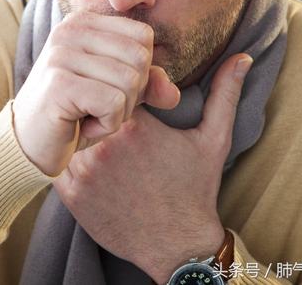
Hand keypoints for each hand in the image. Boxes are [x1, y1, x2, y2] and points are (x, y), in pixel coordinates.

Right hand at [13, 11, 180, 175]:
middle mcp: (70, 29)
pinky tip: (80, 126)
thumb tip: (173, 94)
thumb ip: (148, 85)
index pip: (143, 37)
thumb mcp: (117, 95)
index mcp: (84, 22)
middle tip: (98, 108)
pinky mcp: (59, 84)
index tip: (106, 89)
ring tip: (87, 116)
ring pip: (130, 82)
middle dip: (131, 95)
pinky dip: (105, 126)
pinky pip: (114, 104)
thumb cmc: (74, 115)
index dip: (139, 72)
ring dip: (117, 113)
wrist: (27, 145)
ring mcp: (61, 54)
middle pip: (140, 58)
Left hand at [53, 53, 252, 283]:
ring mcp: (83, 170)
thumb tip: (243, 57)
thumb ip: (225, 93)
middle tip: (110, 116)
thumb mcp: (214, 138)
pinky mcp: (70, 193)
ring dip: (79, 128)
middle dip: (98, 106)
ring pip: (69, 130)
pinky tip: (87, 159)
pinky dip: (67, 155)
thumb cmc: (195, 189)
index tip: (132, 101)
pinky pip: (57, 160)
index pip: (113, 84)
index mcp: (136, 124)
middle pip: (88, 104)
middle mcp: (104, 144)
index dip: (121, 88)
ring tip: (96, 135)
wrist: (177, 245)